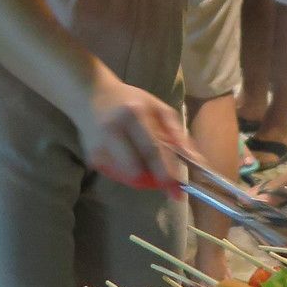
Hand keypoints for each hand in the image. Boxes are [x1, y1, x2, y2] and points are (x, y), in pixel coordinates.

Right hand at [75, 78, 196, 192]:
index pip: (153, 149)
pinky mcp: (91, 156)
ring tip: (148, 168)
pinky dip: (129, 174)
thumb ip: (177, 133)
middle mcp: (114, 129)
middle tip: (170, 190)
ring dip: (143, 178)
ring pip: (127, 175)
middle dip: (156, 181)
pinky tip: (130, 161)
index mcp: (134, 113)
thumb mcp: (158, 108)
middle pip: (137, 167)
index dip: (167, 172)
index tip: (179, 191)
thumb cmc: (130, 101)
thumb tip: (196, 160)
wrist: (91, 94)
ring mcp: (99, 145)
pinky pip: (117, 175)